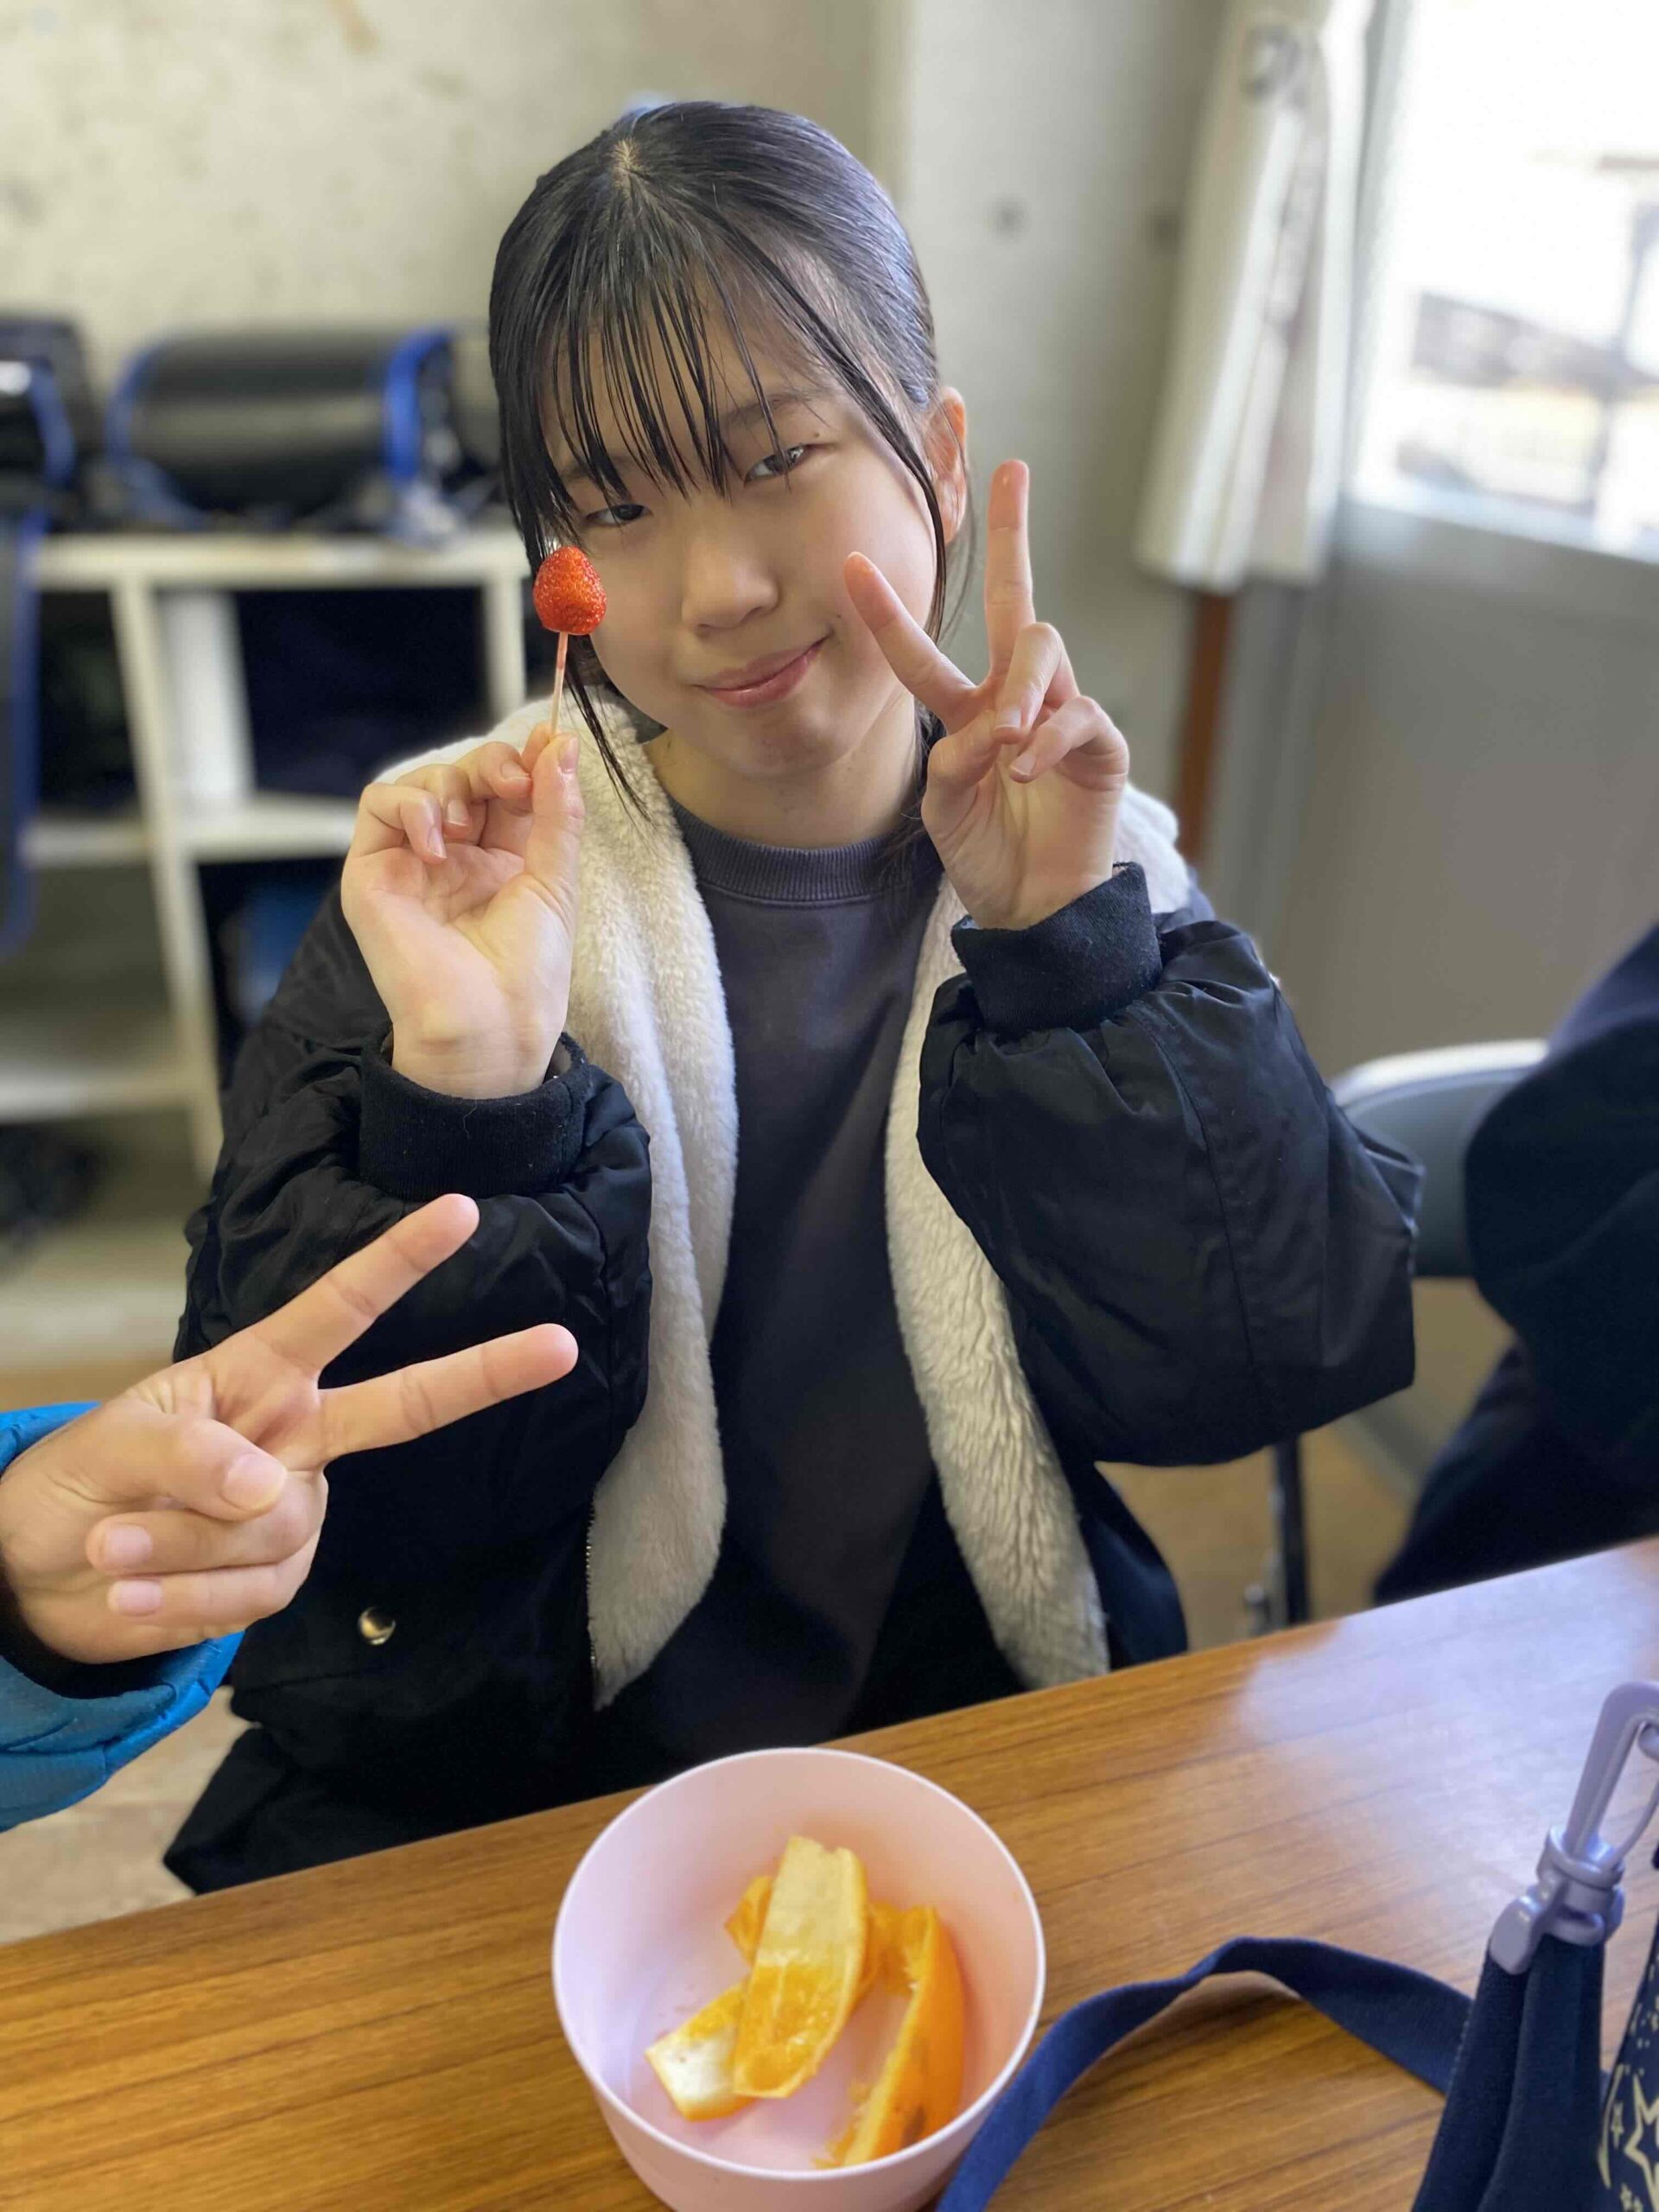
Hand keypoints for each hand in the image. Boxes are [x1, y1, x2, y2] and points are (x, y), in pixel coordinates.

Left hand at [0, 1196, 574, 1665]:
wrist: (45, 1572)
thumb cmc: (83, 1477)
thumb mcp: (117, 1445)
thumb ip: (192, 1455)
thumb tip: (275, 1491)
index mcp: (260, 1375)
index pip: (338, 1311)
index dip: (399, 1260)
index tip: (461, 1210)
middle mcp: (295, 1438)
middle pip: (402, 1406)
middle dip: (483, 1373)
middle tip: (558, 1343)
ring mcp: (295, 1512)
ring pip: (271, 1531)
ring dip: (175, 1544)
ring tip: (112, 1541)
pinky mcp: (277, 1581)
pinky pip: (246, 1598)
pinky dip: (177, 1600)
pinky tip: (129, 1590)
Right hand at [342, 727, 582, 1097]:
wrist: (489, 1026)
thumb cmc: (526, 970)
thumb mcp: (554, 880)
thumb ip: (556, 811)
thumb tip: (561, 742)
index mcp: (504, 858)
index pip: (508, 787)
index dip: (527, 759)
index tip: (551, 741)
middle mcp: (458, 855)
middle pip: (466, 775)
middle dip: (492, 765)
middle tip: (514, 784)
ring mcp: (414, 861)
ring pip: (421, 782)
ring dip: (450, 785)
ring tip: (466, 829)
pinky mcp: (374, 872)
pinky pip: (378, 805)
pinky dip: (410, 807)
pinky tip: (437, 845)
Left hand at [846, 460, 1129, 931]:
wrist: (1034, 907)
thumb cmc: (987, 852)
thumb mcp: (944, 806)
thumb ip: (951, 762)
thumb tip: (983, 732)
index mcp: (970, 708)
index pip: (926, 649)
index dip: (891, 610)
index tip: (852, 562)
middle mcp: (1018, 697)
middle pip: (1015, 598)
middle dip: (1013, 533)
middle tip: (1012, 469)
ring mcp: (1063, 713)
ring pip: (1043, 649)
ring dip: (1020, 689)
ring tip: (1006, 740)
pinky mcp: (1101, 747)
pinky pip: (1078, 718)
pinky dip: (1049, 740)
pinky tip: (1027, 769)